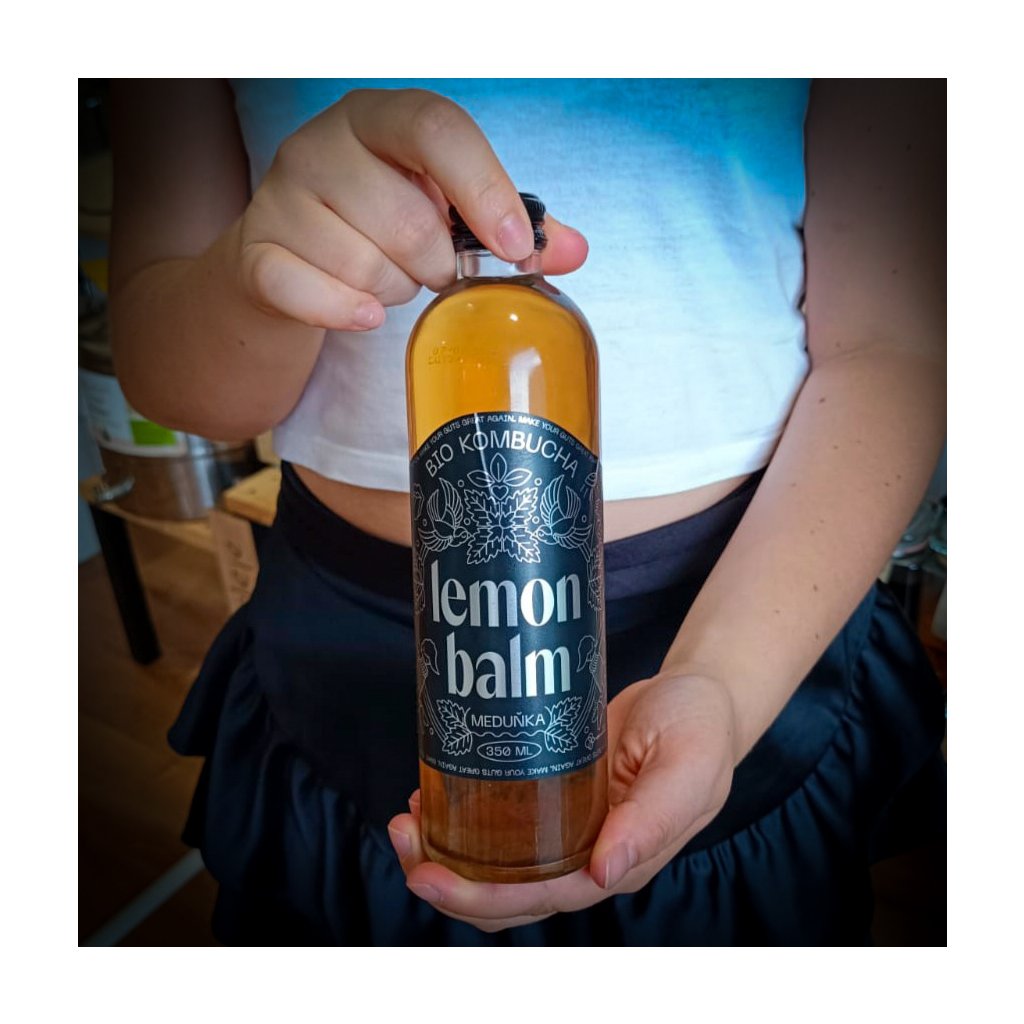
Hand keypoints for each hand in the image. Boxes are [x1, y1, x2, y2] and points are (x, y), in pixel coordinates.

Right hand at [236, 88, 588, 331]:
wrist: (280, 266)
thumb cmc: (372, 227)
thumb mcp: (438, 211)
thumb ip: (505, 224)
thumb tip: (575, 250)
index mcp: (376, 120)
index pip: (435, 127)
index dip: (484, 188)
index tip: (515, 249)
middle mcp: (320, 147)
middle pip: (408, 221)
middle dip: (435, 266)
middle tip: (427, 269)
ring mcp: (280, 200)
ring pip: (367, 268)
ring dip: (394, 292)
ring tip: (385, 279)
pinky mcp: (257, 257)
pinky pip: (317, 297)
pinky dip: (349, 315)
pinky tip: (362, 314)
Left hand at [387, 673, 736, 932]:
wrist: (698, 698)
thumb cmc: (699, 729)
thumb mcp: (687, 766)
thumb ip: (653, 819)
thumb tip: (603, 873)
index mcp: (620, 861)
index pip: (542, 897)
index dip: (482, 896)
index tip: (428, 872)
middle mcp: (589, 856)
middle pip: (509, 894)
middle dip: (448, 879)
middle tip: (402, 833)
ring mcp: (570, 830)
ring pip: (500, 868)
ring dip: (447, 855)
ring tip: (407, 818)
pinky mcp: (555, 797)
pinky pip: (505, 828)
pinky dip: (463, 821)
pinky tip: (435, 794)